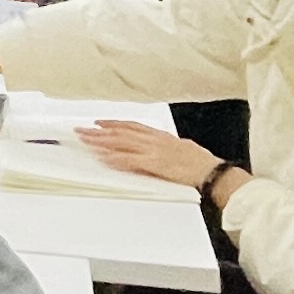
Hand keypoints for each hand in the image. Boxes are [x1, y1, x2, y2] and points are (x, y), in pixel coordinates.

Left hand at [80, 121, 220, 187]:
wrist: (212, 170)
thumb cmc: (200, 162)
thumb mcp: (180, 147)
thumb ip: (164, 145)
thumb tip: (155, 147)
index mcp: (160, 135)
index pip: (131, 125)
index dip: (113, 123)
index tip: (98, 122)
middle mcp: (154, 139)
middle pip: (121, 132)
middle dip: (99, 131)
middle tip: (81, 130)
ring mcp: (153, 151)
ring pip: (121, 143)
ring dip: (101, 142)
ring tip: (85, 141)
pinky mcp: (154, 164)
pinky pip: (130, 160)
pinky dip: (115, 158)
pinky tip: (103, 157)